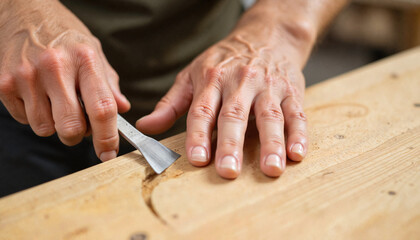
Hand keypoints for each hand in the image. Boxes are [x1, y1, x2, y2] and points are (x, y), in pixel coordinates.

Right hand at [0, 0, 129, 160]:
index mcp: (84, 60)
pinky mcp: (3, 84)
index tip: (109, 154)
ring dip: (55, 125)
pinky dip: (34, 116)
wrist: (23, 10)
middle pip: (71, 128)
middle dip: (78, 136)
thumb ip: (109, 83)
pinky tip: (38, 96)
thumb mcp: (94, 51)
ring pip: (45, 129)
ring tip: (56, 102)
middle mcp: (55, 69)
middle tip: (79, 125)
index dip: (108, 138)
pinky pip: (25, 120)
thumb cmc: (64, 34)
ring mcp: (26, 77)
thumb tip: (123, 109)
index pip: (102, 109)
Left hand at [137, 8, 312, 177]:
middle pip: (235, 115)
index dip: (199, 135)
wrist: (266, 37)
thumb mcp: (192, 75)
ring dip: (271, 143)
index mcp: (212, 79)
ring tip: (271, 168)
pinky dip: (298, 134)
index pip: (202, 110)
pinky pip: (296, 113)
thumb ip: (171, 104)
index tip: (197, 159)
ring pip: (269, 116)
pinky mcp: (291, 91)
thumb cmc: (225, 61)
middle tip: (229, 171)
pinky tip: (297, 153)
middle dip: (231, 145)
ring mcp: (268, 87)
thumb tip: (145, 127)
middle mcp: (240, 82)